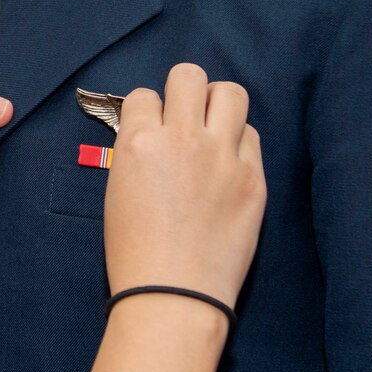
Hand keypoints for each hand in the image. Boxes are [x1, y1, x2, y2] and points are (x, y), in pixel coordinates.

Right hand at [102, 63, 265, 305]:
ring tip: (213, 127)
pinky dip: (239, 142)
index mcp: (138, 143)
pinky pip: (251, 136)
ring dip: (218, 104)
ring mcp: (222, 156)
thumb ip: (137, 153)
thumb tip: (152, 133)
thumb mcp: (118, 191)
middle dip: (183, 91)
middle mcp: (181, 139)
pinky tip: (229, 163)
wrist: (173, 295)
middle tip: (185, 116)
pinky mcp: (253, 177)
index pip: (143, 95)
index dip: (147, 111)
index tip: (151, 129)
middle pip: (189, 76)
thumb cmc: (134, 252)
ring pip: (231, 92)